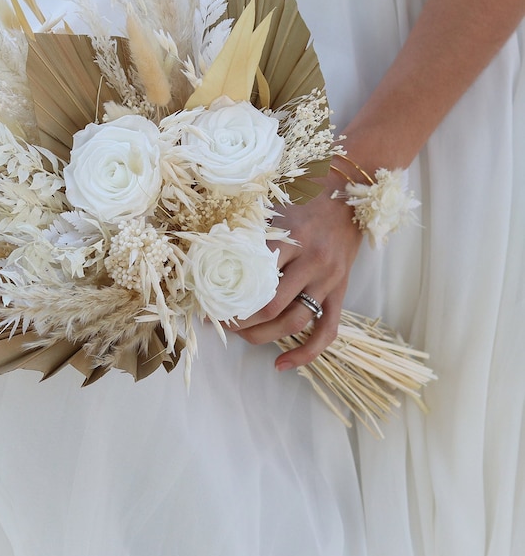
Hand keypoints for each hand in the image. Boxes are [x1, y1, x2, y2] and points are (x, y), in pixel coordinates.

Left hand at [227, 176, 362, 369]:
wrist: (347, 192)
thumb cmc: (302, 199)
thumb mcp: (272, 209)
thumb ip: (247, 233)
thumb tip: (208, 256)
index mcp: (289, 239)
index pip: (251, 278)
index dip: (226, 298)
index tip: (207, 306)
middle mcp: (311, 262)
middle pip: (270, 307)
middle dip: (241, 322)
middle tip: (222, 323)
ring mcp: (328, 279)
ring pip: (294, 322)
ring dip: (263, 336)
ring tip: (243, 337)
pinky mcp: (341, 291)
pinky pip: (327, 331)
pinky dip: (306, 352)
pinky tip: (282, 363)